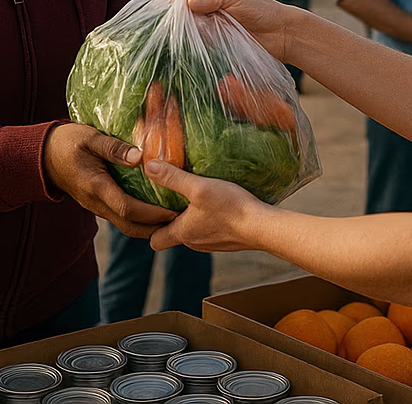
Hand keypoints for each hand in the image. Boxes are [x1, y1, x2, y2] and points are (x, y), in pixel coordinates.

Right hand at [42, 122, 178, 238]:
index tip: (174, 210)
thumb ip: (113, 148)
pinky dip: (139, 218)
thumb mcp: (90, 137)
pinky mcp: (98, 203)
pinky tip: (154, 209)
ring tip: (172, 217)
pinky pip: (121, 217)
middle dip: (155, 227)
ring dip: (148, 226)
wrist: (42, 156)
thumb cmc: (67, 142)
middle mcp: (96, 202)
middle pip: (129, 226)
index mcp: (96, 187)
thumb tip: (139, 157)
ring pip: (125, 225)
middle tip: (181, 221)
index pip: (127, 208)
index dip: (152, 213)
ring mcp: (96, 206)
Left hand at [144, 160, 267, 253]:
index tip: (152, 207)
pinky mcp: (226, 240)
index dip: (149, 226)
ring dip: (190, 217)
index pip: (155, 240)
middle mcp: (194, 243)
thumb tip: (148, 167)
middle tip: (172, 197)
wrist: (263, 227)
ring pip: (192, 232)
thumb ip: (173, 178)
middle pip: (173, 234)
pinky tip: (217, 204)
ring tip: (194, 197)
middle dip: (170, 217)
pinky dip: (208, 219)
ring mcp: (211, 244)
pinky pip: (209, 231)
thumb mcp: (199, 187)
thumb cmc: (231, 208)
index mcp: (182, 233)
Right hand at [186, 0, 296, 60]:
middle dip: (183, 18)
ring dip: (190, 32)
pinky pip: (203, 43)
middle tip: (178, 24)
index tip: (172, 8)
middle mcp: (211, 10)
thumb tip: (187, 2)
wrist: (281, 33)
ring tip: (188, 36)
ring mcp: (214, 27)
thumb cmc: (261, 10)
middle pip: (188, 14)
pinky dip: (199, 44)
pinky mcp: (219, 44)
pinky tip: (195, 46)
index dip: (179, 1)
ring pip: (193, 29)